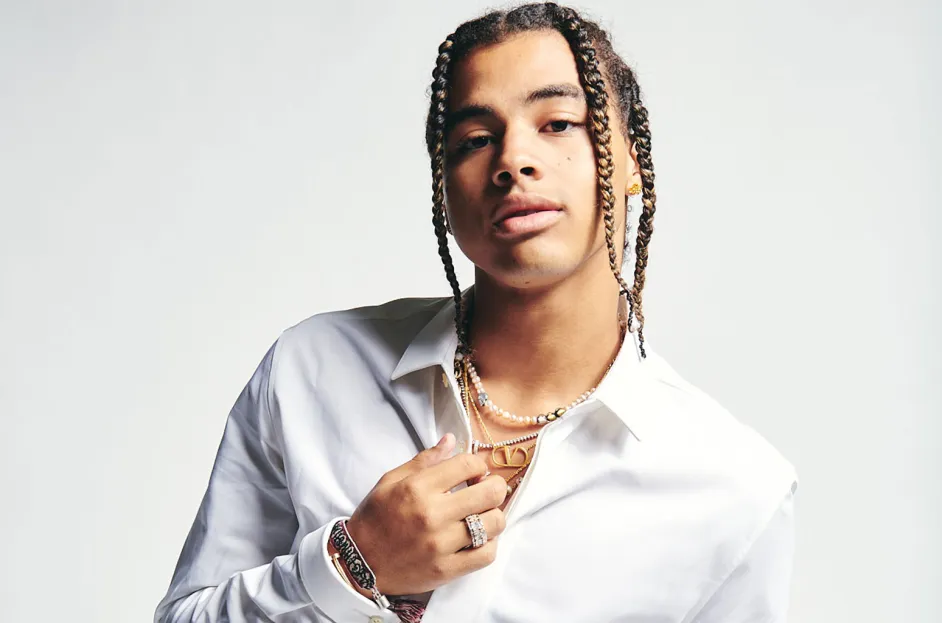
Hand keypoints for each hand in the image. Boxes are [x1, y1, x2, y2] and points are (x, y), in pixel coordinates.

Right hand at [343, 433, 507, 595]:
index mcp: (418, 488)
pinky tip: (479, 538)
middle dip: (494, 486)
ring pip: (494, 523)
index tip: (475, 472)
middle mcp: (432, 514)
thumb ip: (424, 460)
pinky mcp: (446, 570)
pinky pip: (486, 554)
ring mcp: (441, 545)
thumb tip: (450, 440)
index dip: (478, 465)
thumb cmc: (374, 519)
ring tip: (482, 515)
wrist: (357, 564)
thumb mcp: (390, 481)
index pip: (468, 465)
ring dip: (493, 515)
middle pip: (489, 492)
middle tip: (485, 490)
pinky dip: (489, 544)